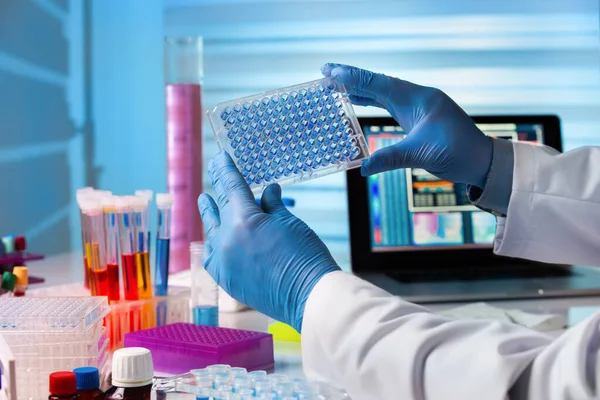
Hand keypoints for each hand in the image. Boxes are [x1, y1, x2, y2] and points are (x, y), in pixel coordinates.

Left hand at [198, 151, 339, 331]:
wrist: (308, 295)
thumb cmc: (304, 255)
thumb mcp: (289, 222)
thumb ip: (272, 205)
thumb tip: (267, 191)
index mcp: (243, 220)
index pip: (230, 186)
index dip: (225, 169)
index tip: (221, 157)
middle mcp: (226, 239)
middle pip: (218, 208)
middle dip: (218, 189)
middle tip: (214, 173)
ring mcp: (223, 261)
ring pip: (211, 231)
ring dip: (211, 216)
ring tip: (206, 202)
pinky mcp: (226, 279)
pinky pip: (212, 255)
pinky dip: (213, 243)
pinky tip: (214, 238)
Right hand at [322, 63, 492, 187]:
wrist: (481, 160)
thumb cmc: (458, 153)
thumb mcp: (422, 155)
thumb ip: (390, 158)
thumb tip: (362, 168)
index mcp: (418, 99)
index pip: (380, 84)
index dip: (354, 78)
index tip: (332, 71)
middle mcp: (417, 98)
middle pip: (378, 83)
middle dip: (352, 78)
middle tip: (326, 73)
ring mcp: (418, 106)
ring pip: (383, 92)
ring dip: (360, 89)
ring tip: (336, 85)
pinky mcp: (418, 117)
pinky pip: (390, 104)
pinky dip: (372, 101)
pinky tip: (360, 102)